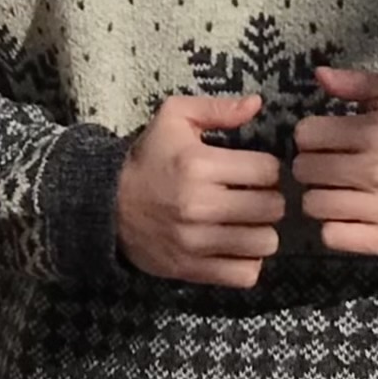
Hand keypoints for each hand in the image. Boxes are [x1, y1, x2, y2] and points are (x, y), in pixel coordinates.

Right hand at [115, 94, 285, 287]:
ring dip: (262, 232)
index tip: (254, 171)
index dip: (268, 169)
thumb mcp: (173, 119)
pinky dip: (248, 262)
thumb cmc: (147, 160)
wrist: (105, 206)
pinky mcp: (192, 269)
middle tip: (253, 197)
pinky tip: (237, 247)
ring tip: (247, 223)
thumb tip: (256, 104)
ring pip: (265, 243)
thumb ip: (216, 109)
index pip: (269, 171)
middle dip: (268, 199)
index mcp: (199, 165)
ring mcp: (197, 242)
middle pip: (272, 208)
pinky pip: (245, 274)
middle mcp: (200, 206)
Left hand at [290, 68, 377, 254]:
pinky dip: (335, 227)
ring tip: (341, 190)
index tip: (328, 140)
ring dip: (321, 197)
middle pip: (303, 170)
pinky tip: (349, 215)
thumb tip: (319, 74)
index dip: (312, 135)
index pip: (305, 134)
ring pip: (312, 204)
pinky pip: (330, 236)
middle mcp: (377, 171)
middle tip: (332, 166)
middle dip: (313, 166)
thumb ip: (356, 82)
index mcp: (376, 132)